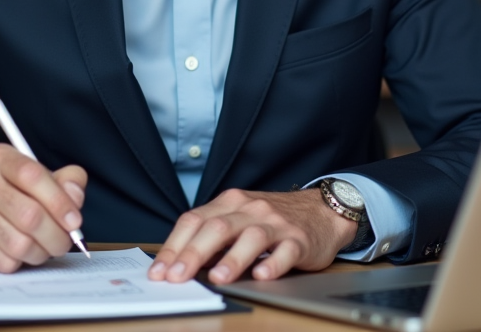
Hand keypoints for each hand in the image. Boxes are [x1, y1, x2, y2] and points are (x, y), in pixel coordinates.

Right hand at [0, 143, 86, 272]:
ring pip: (20, 244)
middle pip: (30, 216)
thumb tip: (75, 196)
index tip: (74, 221)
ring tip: (43, 248)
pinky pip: (4, 261)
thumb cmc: (1, 191)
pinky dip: (19, 262)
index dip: (60, 202)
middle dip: (57, 236)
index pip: (33, 176)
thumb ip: (62, 181)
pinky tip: (18, 253)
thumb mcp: (30, 176)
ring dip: (40, 252)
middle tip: (64, 242)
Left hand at [149, 188, 356, 284]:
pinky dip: (273, 263)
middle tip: (177, 277)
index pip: (195, 219)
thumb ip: (212, 235)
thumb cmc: (272, 219)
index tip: (159, 270)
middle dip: (193, 253)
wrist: (321, 210)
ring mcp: (276, 223)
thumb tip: (179, 264)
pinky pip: (286, 251)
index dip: (174, 245)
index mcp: (230, 202)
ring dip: (232, 259)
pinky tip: (262, 275)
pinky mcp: (300, 239)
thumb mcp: (239, 217)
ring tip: (217, 278)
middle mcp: (251, 209)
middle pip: (218, 227)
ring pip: (251, 237)